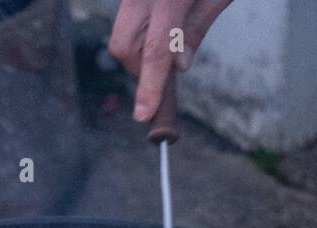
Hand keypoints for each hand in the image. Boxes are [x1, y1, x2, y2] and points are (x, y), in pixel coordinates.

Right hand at [108, 0, 232, 121]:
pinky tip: (159, 26)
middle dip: (140, 67)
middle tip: (167, 66)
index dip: (149, 87)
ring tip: (167, 39)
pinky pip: (125, 22)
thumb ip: (196, 29)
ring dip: (139, 50)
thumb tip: (179, 66)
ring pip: (120, 37)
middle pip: (124, 47)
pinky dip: (139, 33)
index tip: (143, 115)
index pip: (155, 50)